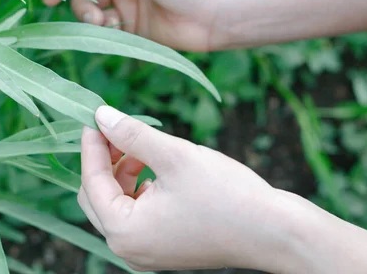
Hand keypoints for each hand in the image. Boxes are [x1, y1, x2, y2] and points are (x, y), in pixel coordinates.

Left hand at [79, 106, 303, 272]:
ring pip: (116, 201)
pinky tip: (153, 164)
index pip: (91, 181)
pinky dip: (137, 185)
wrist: (274, 232)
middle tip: (116, 127)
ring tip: (141, 143)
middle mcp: (128, 248)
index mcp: (124, 231)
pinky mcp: (161, 246)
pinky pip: (136, 212)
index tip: (94, 115)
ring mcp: (144, 251)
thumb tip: (101, 115)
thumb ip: (132, 134)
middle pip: (97, 195)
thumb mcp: (174, 156)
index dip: (92, 144)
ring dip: (121, 169)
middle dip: (104, 159)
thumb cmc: (227, 195)